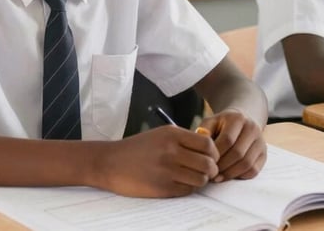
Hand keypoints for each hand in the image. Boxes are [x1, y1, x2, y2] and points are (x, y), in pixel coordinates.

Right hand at [96, 125, 218, 197]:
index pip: (208, 143)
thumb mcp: (160, 134)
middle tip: (205, 170)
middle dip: (211, 169)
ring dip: (200, 180)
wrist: (110, 162)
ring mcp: (167, 170)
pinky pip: (188, 190)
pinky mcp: (163, 188)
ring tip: (192, 177)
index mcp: (172, 134)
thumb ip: (183, 139)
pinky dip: (188, 188)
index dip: (213, 152)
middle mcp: (171, 151)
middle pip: (208, 163)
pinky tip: (180, 183)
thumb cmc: (137, 148)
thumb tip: (209, 149)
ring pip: (201, 179)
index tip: (209, 156)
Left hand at [199, 108, 266, 182]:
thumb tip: (201, 149)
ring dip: (230, 173)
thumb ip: (204, 132)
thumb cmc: (221, 124)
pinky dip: (240, 176)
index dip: (216, 154)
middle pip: (238, 153)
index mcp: (237, 118)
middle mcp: (252, 128)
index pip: (227, 140)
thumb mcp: (211, 122)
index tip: (205, 162)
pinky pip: (254, 170)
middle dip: (222, 166)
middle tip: (210, 173)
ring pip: (247, 163)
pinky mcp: (264, 154)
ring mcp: (260, 141)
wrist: (241, 121)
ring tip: (217, 177)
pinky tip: (229, 176)